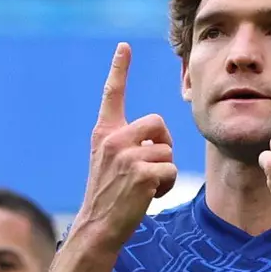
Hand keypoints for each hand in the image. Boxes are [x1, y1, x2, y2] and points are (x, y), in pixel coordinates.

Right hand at [75, 43, 175, 249]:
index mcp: (104, 133)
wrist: (99, 225)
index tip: (124, 46)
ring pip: (168, 149)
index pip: (112, 95)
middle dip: (164, 143)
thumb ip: (129, 144)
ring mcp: (126, 155)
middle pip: (158, 122)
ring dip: (165, 170)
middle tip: (150, 166)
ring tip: (145, 185)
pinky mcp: (142, 172)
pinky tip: (148, 196)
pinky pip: (171, 169)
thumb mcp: (112, 162)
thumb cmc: (111, 195)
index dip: (119, 69)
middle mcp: (112, 139)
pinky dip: (167, 185)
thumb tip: (158, 138)